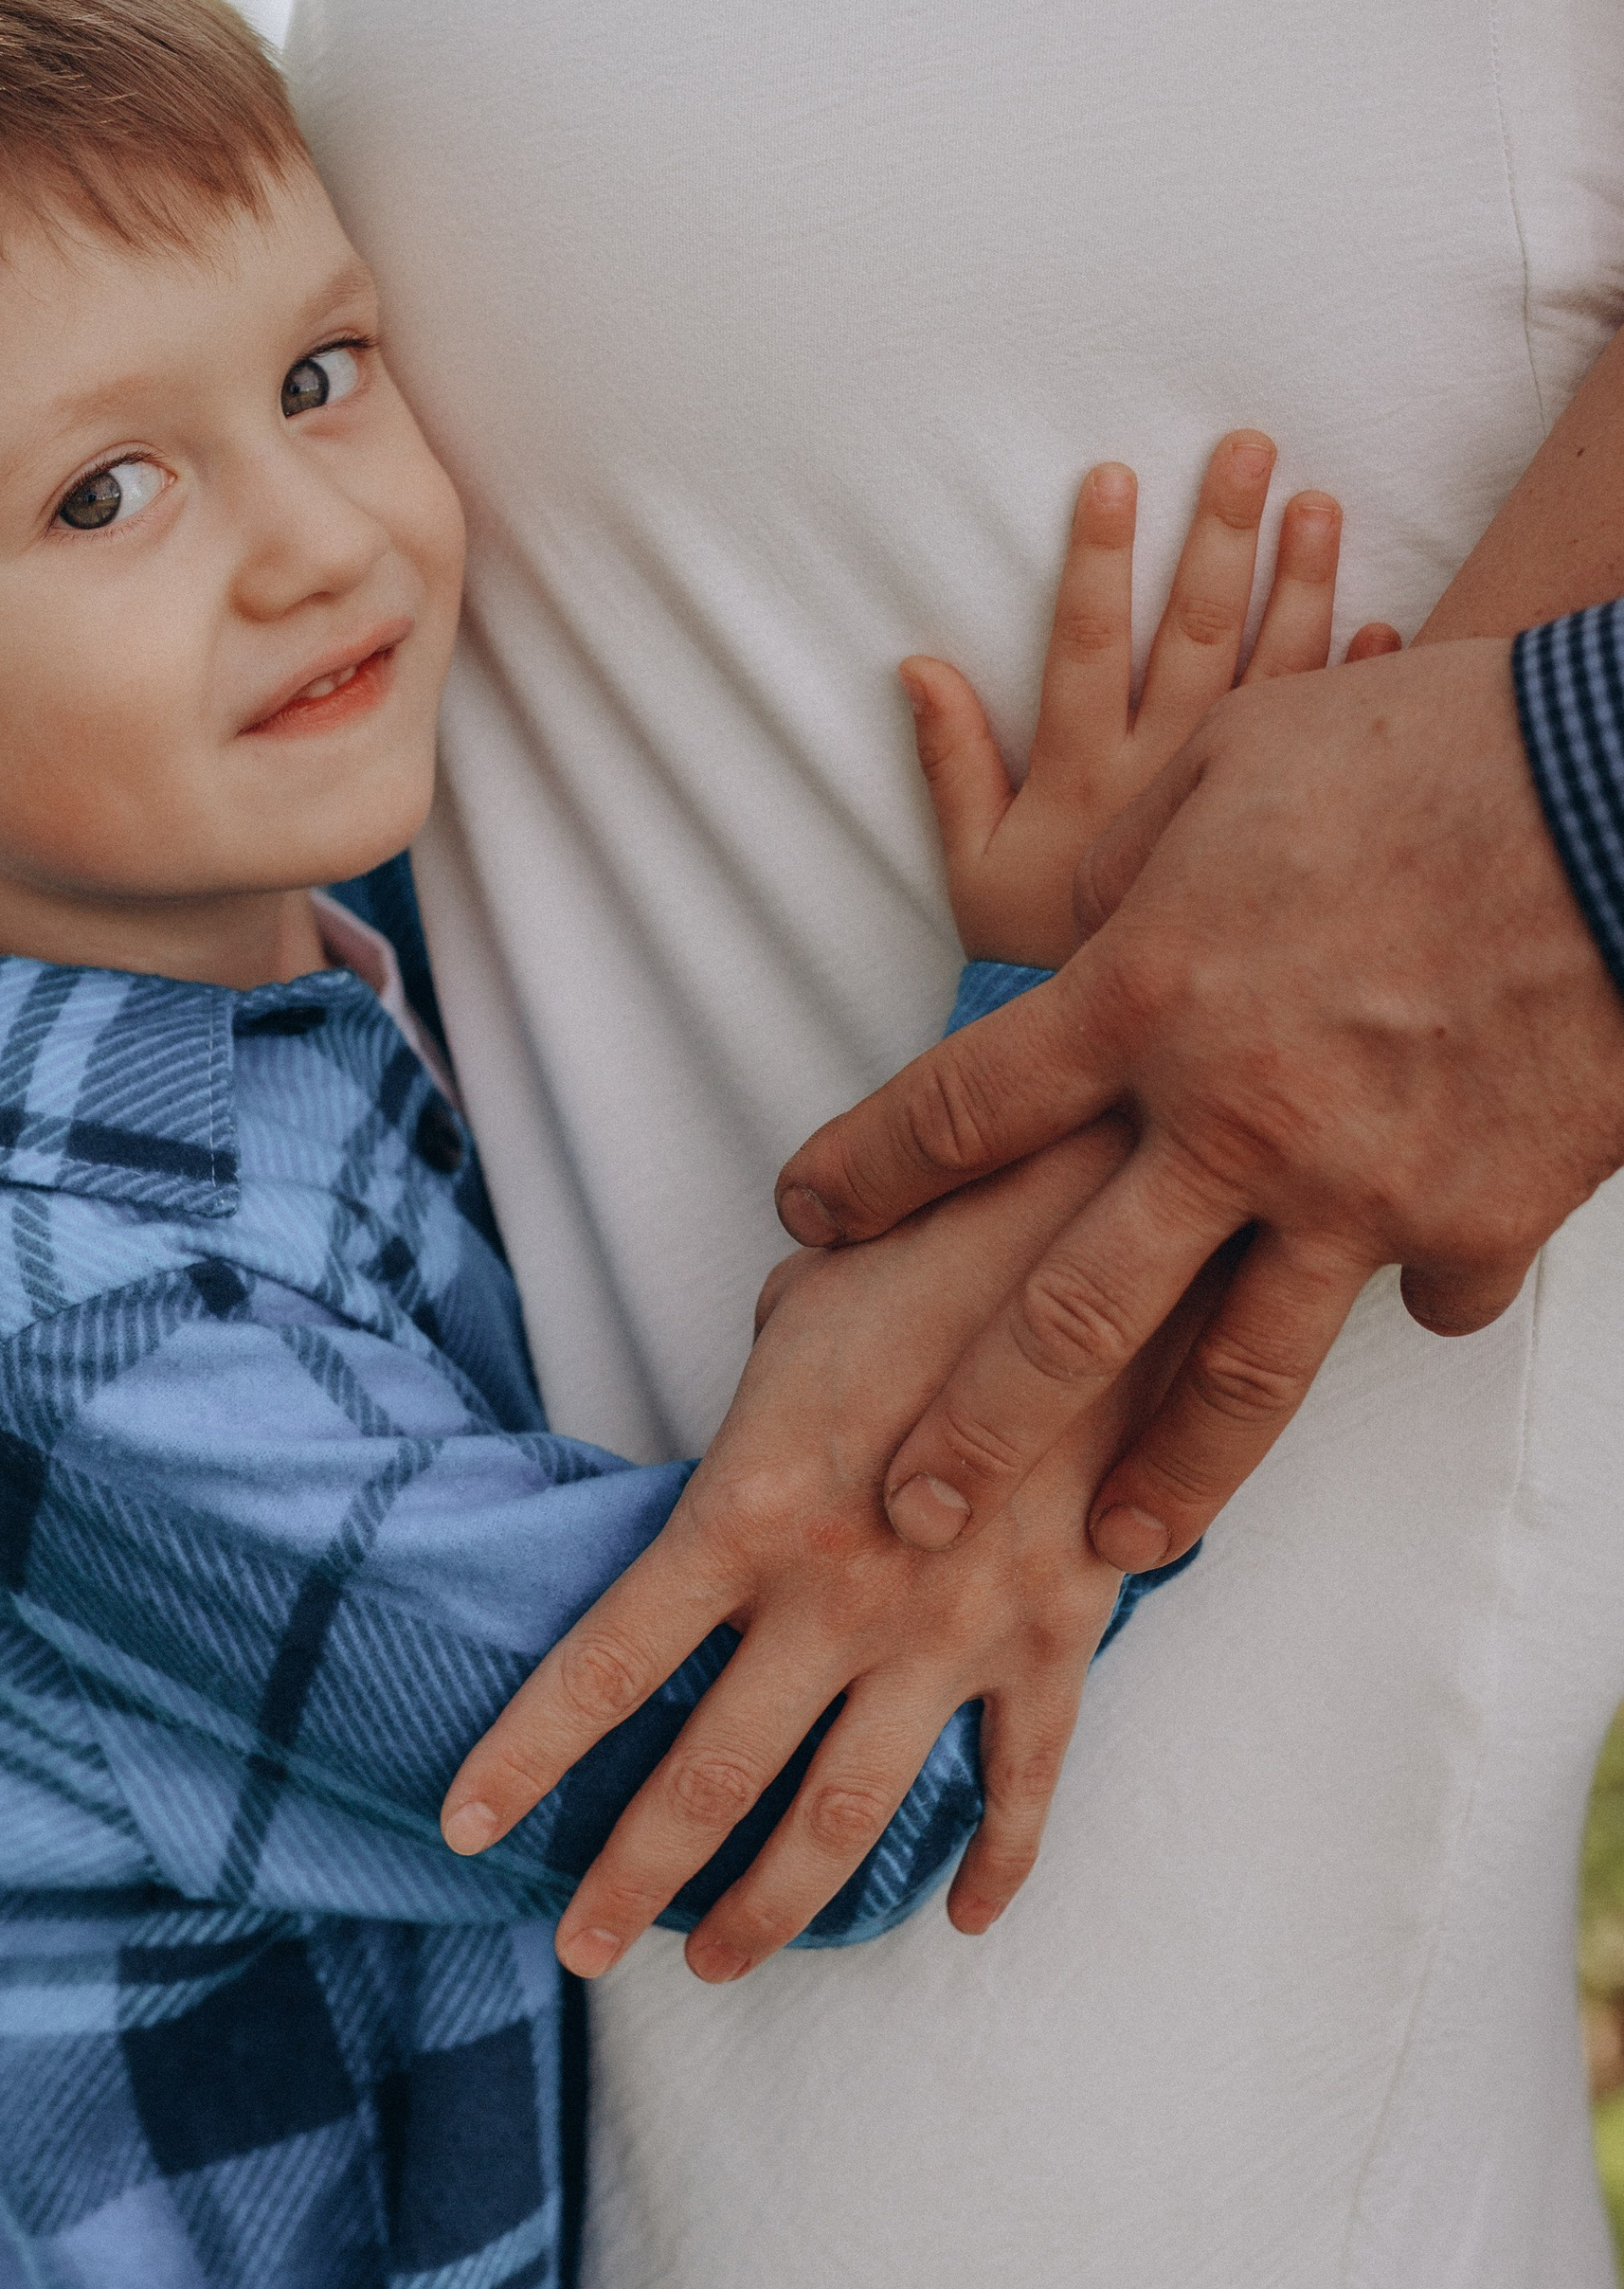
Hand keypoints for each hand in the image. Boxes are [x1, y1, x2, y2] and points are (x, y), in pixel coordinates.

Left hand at [441, 1120, 1184, 1977]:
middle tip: (578, 1949)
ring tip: (714, 1963)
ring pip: (845, 1817)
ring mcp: (950, 1633)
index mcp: (748, 1514)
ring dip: (775, 1906)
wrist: (1112, 1248)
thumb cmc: (938, 1245)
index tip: (463, 1825)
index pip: (608, 1662)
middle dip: (634, 1880)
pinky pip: (1022, 1781)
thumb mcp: (806, 1303)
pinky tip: (963, 1916)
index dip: (526, 1754)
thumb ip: (760, 1375)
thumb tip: (756, 1369)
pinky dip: (998, 1859)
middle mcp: (836, 1597)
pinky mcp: (1055, 1636)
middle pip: (710, 1781)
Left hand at [779, 635, 1623, 1571]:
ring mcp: (1360, 1191)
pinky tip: (1394, 1305)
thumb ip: (1130, 865)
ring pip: (1239, 1379)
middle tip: (915, 1508)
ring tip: (1120, 1544)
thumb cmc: (1428, 744)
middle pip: (1067, 1316)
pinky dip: (1410, 1300)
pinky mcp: (1482, 1220)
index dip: (868, 1171)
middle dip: (976, 1425)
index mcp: (1144, 992)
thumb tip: (1085, 932)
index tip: (806, 1218)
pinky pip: (1427, 1297)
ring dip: (1172, 1475)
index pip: (960, 1111)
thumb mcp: (1234, 760)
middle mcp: (1232, 1120)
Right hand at [909, 432, 1390, 966]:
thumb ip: (951, 764)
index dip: (1098, 559)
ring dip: (1299, 584)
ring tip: (1318, 504)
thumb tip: (916, 663)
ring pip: (1271, 673)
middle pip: (1192, 635)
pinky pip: (1328, 752)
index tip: (1115, 476)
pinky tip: (1386, 631)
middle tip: (1248, 448)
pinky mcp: (1279, 832)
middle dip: (1218, 536)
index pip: (1085, 643)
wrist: (1115, 1059)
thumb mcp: (971, 870)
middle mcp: (1161, 776)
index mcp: (1081, 774)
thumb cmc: (1034, 957)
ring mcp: (1229, 804)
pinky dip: (1357, 692)